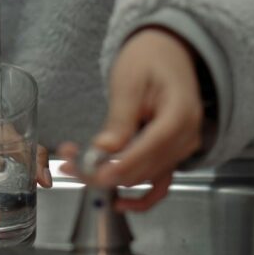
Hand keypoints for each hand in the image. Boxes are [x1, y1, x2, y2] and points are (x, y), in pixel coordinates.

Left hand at [59, 27, 202, 211]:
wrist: (169, 51)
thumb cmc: (149, 58)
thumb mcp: (129, 82)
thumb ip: (119, 120)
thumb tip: (104, 151)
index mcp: (180, 115)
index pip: (148, 150)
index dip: (117, 166)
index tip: (88, 171)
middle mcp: (186, 138)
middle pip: (142, 169)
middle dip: (102, 171)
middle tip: (66, 162)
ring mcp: (181, 149)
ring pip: (144, 178)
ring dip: (109, 178)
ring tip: (73, 165)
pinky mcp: (172, 155)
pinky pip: (160, 185)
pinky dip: (141, 198)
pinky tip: (118, 203)